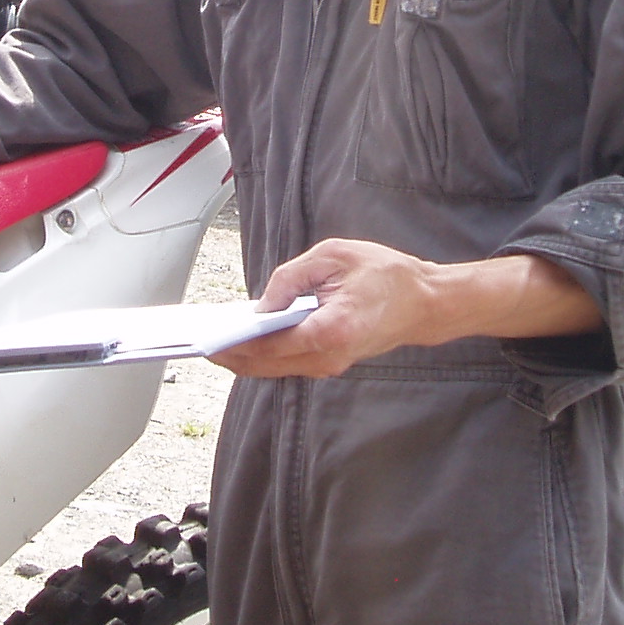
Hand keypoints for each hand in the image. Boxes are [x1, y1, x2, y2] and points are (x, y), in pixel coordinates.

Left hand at [211, 238, 601, 378]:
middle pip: (267, 366)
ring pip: (277, 369)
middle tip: (197, 344)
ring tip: (213, 340)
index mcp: (330, 329)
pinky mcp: (333, 362)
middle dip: (231, 356)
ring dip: (245, 357)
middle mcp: (329, 356)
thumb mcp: (334, 256)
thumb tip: (260, 304)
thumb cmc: (385, 273)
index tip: (205, 341)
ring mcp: (332, 364)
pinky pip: (290, 363)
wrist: (426, 302)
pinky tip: (244, 339)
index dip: (234, 345)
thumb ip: (291, 277)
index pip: (270, 345)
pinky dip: (265, 355)